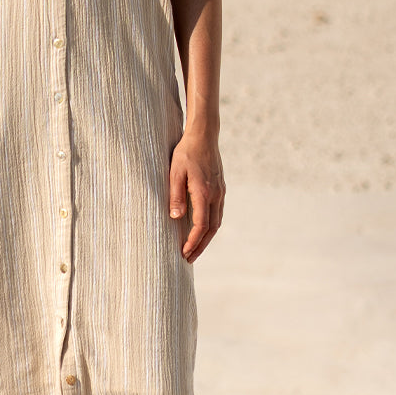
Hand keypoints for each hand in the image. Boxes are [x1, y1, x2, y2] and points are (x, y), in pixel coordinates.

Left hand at [169, 130, 225, 262]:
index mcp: (204, 192)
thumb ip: (175, 195)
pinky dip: (210, 226)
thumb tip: (176, 218)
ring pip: (217, 222)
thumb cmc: (186, 152)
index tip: (183, 252)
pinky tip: (202, 230)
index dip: (193, 241)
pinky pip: (218, 213)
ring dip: (206, 238)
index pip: (201, 225)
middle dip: (200, 246)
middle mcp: (216, 195)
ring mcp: (220, 192)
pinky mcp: (220, 188)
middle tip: (189, 259)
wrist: (204, 135)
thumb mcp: (175, 172)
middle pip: (212, 229)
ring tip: (194, 249)